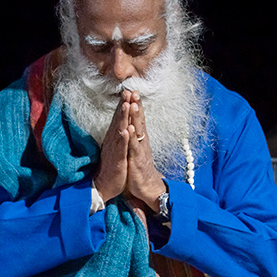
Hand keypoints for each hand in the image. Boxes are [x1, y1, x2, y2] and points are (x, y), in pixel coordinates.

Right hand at [93, 93, 130, 202]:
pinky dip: (123, 139)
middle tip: (127, 91)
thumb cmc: (111, 167)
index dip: (123, 105)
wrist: (103, 186)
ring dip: (122, 118)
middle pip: (118, 120)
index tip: (128, 91)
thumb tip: (119, 123)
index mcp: (114, 138)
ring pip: (119, 131)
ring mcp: (115, 150)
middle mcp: (113, 141)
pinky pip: (121, 148)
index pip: (119, 118)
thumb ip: (117, 135)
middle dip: (123, 105)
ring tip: (126, 104)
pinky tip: (125, 130)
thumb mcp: (115, 148)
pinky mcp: (118, 160)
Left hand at [124, 91, 166, 212]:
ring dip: (135, 117)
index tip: (131, 90)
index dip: (134, 104)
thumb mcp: (135, 148)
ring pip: (138, 130)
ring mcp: (140, 149)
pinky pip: (134, 147)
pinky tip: (130, 129)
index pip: (137, 118)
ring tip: (133, 104)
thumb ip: (133, 136)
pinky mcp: (136, 160)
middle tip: (134, 91)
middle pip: (139, 120)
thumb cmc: (138, 166)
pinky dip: (132, 138)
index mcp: (140, 137)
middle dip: (136, 105)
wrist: (146, 186)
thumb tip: (130, 123)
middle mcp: (141, 141)